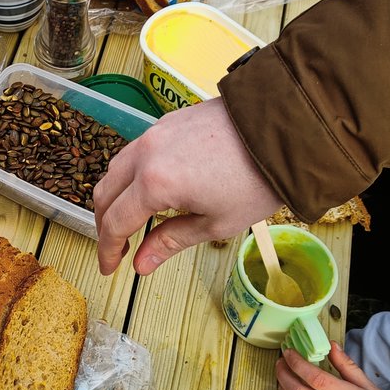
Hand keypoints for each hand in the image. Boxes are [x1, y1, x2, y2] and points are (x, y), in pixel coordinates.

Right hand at [93, 97, 282, 275]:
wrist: (284, 130)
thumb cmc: (256, 179)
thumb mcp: (216, 223)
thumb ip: (171, 242)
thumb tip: (142, 264)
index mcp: (155, 183)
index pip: (115, 222)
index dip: (108, 250)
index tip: (110, 268)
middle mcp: (146, 153)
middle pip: (106, 192)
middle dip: (106, 223)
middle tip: (117, 247)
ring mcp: (155, 133)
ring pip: (117, 167)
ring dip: (116, 196)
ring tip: (131, 219)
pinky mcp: (168, 121)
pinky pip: (136, 150)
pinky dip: (131, 174)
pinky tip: (149, 188)